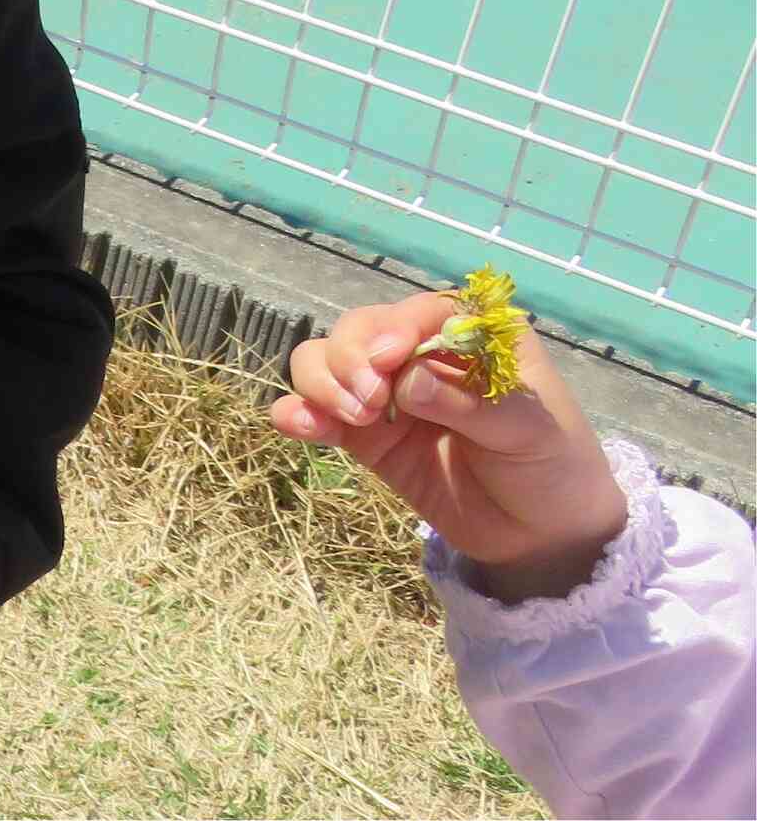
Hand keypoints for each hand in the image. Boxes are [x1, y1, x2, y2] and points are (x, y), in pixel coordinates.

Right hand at [270, 293, 627, 601]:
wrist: (542, 537)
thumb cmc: (552, 468)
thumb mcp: (529, 431)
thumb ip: (469, 402)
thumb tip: (406, 381)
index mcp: (472, 337)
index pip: (421, 312)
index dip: (394, 327)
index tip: (386, 362)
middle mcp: (421, 354)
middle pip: (360, 330)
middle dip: (351, 359)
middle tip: (368, 405)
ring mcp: (387, 394)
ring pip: (327, 361)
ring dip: (322, 382)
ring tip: (349, 420)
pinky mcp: (364, 435)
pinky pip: (318, 411)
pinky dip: (298, 412)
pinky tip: (296, 424)